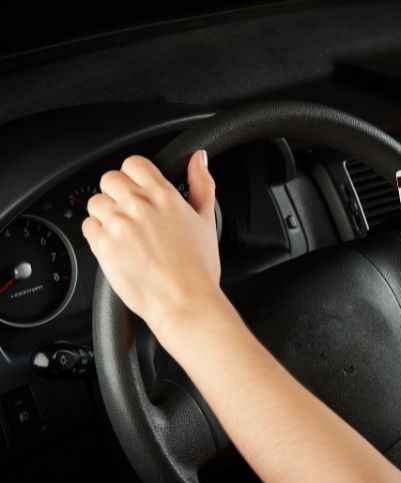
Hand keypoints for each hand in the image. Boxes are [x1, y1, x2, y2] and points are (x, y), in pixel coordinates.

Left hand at [82, 151, 222, 345]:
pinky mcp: (103, 245)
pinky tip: (118, 246)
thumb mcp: (207, 220)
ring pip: (95, 202)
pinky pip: (88, 227)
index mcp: (163, 195)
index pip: (134, 163)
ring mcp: (117, 225)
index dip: (135, 175)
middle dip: (118, 193)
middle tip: (132, 213)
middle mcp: (138, 206)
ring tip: (125, 233)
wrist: (183, 301)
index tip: (139, 189)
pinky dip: (98, 234)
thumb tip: (199, 159)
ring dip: (106, 213)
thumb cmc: (197, 267)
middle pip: (109, 179)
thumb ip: (202, 184)